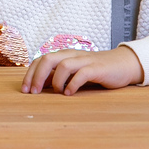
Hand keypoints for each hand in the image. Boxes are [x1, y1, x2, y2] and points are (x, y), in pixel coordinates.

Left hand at [21, 46, 144, 95]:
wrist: (123, 64)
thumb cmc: (95, 70)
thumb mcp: (74, 72)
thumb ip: (58, 76)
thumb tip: (40, 86)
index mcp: (64, 55)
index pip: (40, 60)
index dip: (30, 74)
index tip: (25, 90)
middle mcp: (72, 55)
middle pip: (48, 59)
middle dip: (37, 76)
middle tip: (33, 93)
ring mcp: (85, 60)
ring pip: (63, 64)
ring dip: (56, 80)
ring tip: (57, 92)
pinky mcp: (98, 68)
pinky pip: (82, 73)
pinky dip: (73, 83)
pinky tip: (69, 93)